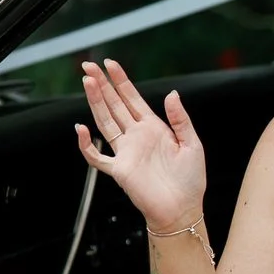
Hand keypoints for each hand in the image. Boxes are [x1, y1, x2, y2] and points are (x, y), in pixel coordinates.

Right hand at [75, 58, 206, 232]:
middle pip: (114, 105)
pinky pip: (96, 157)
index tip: (110, 63)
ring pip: (104, 122)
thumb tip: (172, 93)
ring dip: (95, 103)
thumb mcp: (192, 144)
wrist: (183, 210)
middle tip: (88, 66)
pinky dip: (87, 145)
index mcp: (154, 128)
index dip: (121, 80)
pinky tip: (81, 129)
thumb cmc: (190, 181)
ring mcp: (126, 152)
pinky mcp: (119, 170)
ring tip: (87, 82)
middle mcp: (137, 137)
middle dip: (102, 85)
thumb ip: (180, 119)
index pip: (132, 99)